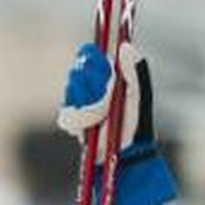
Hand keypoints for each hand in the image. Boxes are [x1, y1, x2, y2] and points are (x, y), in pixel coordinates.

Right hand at [56, 43, 175, 204]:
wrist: (122, 158)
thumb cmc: (136, 127)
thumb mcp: (138, 98)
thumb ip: (134, 72)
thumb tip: (125, 46)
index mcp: (110, 75)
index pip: (91, 57)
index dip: (91, 61)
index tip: (98, 69)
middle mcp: (93, 86)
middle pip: (78, 75)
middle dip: (91, 90)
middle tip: (105, 105)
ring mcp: (81, 102)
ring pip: (71, 94)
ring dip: (86, 109)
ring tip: (101, 121)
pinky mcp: (72, 122)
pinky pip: (66, 115)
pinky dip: (77, 123)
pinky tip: (87, 131)